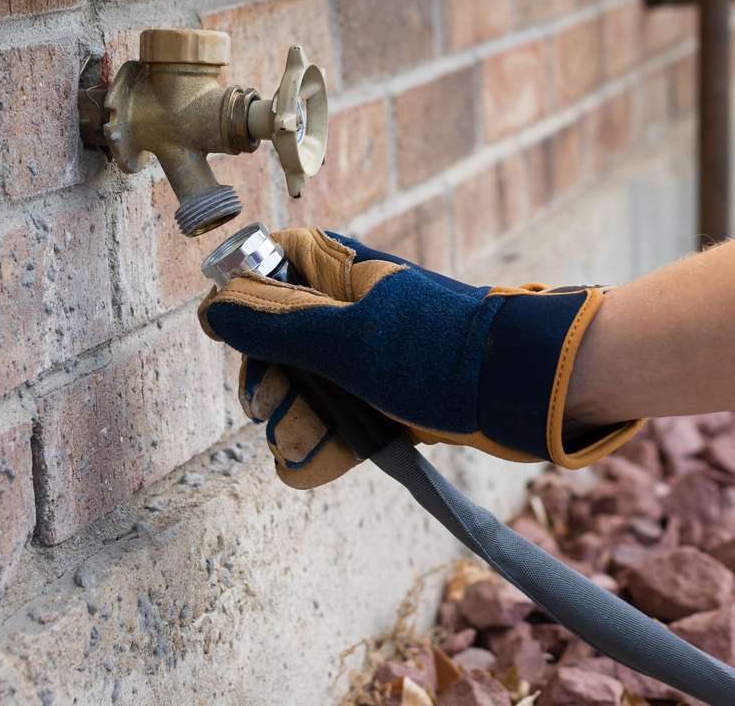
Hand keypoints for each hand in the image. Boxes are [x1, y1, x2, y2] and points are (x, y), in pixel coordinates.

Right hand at [198, 229, 641, 487]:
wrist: (523, 392)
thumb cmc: (435, 352)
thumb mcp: (343, 339)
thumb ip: (273, 325)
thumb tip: (211, 307)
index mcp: (336, 269)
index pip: (265, 267)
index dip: (243, 304)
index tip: (236, 340)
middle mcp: (347, 306)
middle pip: (277, 338)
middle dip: (268, 379)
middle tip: (269, 406)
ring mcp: (368, 354)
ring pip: (305, 385)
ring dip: (293, 419)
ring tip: (300, 445)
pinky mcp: (387, 396)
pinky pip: (339, 418)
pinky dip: (322, 444)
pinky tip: (305, 468)